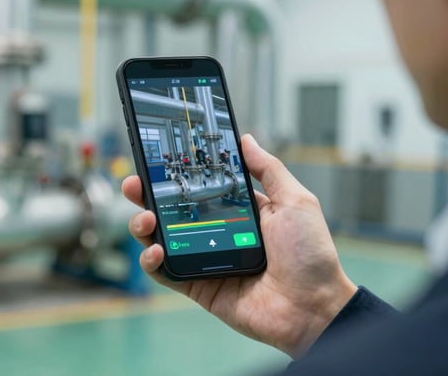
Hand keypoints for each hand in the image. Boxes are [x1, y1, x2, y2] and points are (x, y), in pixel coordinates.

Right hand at [123, 134, 356, 357]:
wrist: (313, 308)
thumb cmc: (310, 255)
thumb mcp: (294, 201)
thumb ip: (268, 169)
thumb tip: (246, 139)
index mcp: (239, 210)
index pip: (200, 186)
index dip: (179, 173)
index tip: (159, 158)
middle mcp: (218, 232)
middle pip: (173, 210)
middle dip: (149, 195)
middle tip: (134, 184)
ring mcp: (206, 260)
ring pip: (162, 239)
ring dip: (145, 226)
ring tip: (145, 219)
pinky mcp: (199, 286)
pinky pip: (166, 273)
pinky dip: (152, 261)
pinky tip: (156, 250)